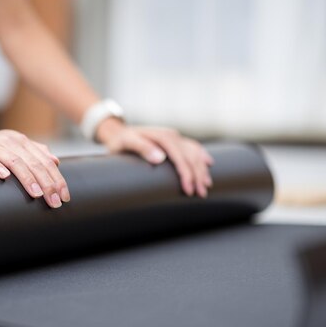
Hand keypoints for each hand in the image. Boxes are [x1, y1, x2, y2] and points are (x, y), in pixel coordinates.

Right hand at [0, 129, 69, 207]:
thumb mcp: (13, 150)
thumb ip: (34, 153)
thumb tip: (55, 161)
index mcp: (21, 142)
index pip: (44, 161)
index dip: (56, 179)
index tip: (64, 196)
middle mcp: (10, 141)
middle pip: (33, 162)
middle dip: (46, 183)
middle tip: (54, 201)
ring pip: (14, 160)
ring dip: (27, 178)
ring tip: (37, 193)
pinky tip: (4, 176)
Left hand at [96, 118, 213, 196]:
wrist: (117, 132)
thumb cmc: (120, 141)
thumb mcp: (126, 143)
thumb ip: (142, 148)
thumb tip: (160, 158)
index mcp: (162, 136)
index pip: (179, 156)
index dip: (186, 173)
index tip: (188, 190)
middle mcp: (171, 135)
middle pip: (190, 156)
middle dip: (197, 176)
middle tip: (200, 194)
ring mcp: (174, 137)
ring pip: (194, 153)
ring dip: (201, 169)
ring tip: (206, 185)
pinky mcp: (174, 140)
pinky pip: (192, 147)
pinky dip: (201, 155)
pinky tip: (208, 163)